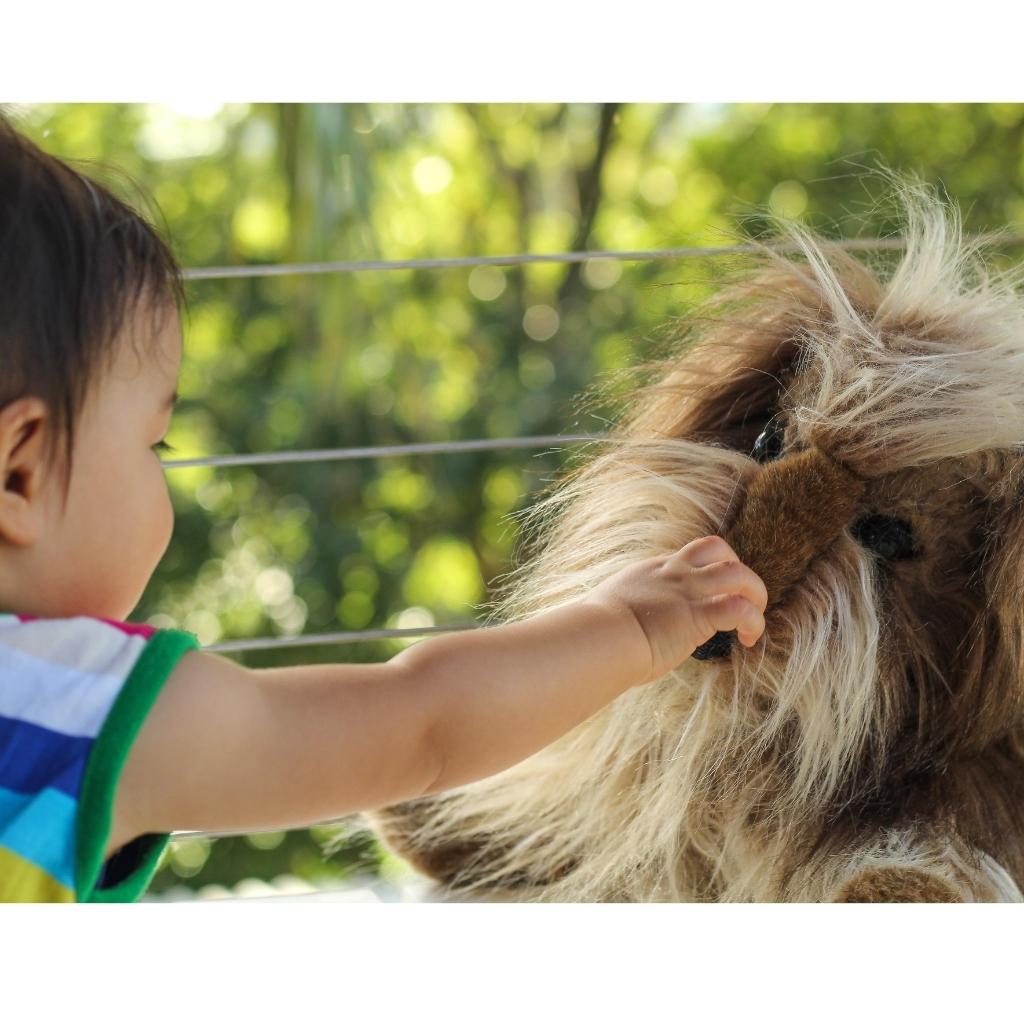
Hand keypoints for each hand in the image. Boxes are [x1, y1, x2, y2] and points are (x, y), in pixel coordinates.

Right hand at [582, 535, 767, 681]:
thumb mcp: (609, 606)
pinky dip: (754, 622)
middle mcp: (673, 573)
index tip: (708, 600)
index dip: (707, 572)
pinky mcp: (698, 614)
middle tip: (740, 600)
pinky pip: (741, 609)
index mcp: (652, 570)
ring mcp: (687, 591)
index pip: (690, 555)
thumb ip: (625, 607)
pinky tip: (748, 639)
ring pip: (738, 573)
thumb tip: (621, 623)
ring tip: (753, 618)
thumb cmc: (595, 631)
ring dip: (755, 593)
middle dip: (738, 571)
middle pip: (719, 549)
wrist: (597, 637)